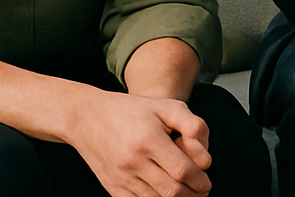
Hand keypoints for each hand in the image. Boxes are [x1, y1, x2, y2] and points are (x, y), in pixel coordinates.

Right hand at [65, 89, 212, 196]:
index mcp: (149, 139)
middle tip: (203, 191)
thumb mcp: (167, 106)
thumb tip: (206, 160)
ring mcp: (121, 177)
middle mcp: (133, 161)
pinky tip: (166, 196)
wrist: (88, 118)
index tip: (207, 181)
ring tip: (188, 194)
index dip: (200, 180)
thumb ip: (193, 126)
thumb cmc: (132, 110)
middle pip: (171, 190)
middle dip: (193, 195)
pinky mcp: (112, 187)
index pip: (182, 170)